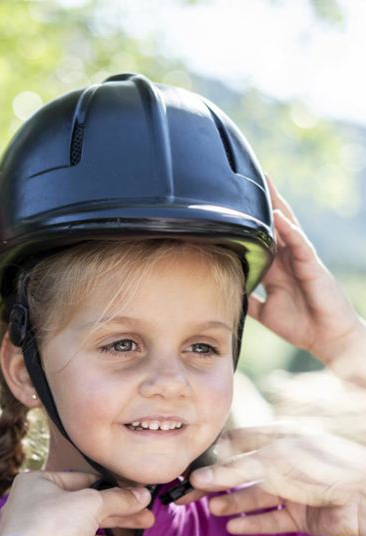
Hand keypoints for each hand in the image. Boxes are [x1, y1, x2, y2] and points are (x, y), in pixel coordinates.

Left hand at [0, 470, 152, 535]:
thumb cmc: (53, 522)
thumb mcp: (90, 503)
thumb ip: (118, 499)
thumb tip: (143, 493)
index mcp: (38, 483)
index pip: (82, 481)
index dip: (112, 489)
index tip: (135, 496)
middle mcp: (34, 508)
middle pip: (86, 512)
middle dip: (120, 520)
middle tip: (148, 522)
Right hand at [190, 425, 365, 535]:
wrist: (363, 496)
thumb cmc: (320, 467)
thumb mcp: (271, 462)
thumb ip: (233, 471)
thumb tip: (198, 478)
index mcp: (281, 438)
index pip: (241, 442)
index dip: (217, 453)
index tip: (194, 465)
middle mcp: (286, 462)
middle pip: (244, 473)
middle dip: (219, 482)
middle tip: (191, 493)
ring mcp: (295, 490)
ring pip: (256, 497)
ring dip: (234, 503)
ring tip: (213, 509)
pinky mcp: (302, 516)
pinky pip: (272, 520)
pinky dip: (253, 523)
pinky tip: (233, 526)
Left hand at [250, 177, 365, 369]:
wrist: (328, 339)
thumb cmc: (301, 324)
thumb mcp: (266, 312)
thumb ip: (250, 300)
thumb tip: (230, 294)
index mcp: (279, 268)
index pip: (262, 237)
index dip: (251, 219)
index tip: (234, 200)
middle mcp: (290, 259)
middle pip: (275, 223)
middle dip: (265, 201)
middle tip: (251, 175)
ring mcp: (302, 260)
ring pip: (288, 227)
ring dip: (276, 206)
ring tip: (265, 184)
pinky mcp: (313, 267)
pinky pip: (300, 245)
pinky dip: (289, 231)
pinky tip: (277, 218)